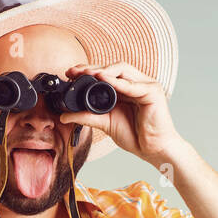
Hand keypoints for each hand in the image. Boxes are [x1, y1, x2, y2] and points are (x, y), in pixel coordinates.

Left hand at [59, 62, 184, 164]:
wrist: (153, 150)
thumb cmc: (136, 136)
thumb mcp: (106, 123)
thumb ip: (87, 116)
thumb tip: (64, 115)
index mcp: (126, 89)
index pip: (106, 73)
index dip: (89, 70)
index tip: (71, 73)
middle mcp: (137, 84)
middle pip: (113, 68)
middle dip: (93, 67)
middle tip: (75, 71)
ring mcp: (146, 86)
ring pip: (123, 70)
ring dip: (104, 70)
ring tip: (88, 73)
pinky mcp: (153, 92)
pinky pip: (133, 85)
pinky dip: (117, 82)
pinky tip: (103, 79)